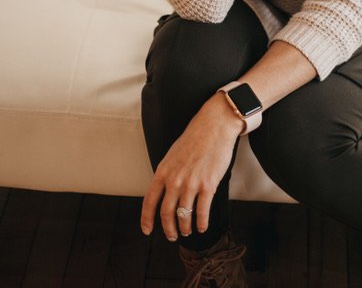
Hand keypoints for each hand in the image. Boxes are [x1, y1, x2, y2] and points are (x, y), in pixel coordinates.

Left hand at [140, 93, 243, 239]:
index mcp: (163, 171)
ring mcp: (191, 183)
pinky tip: (202, 227)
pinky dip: (201, 223)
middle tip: (172, 236)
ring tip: (187, 232)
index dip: (147, 219)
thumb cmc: (195, 137)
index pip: (149, 201)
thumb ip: (168, 173)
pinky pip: (201, 212)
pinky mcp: (208, 185)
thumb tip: (166, 191)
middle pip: (166, 213)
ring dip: (185, 228)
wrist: (214, 126)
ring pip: (183, 216)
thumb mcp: (173, 154)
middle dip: (168, 229)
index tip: (147, 230)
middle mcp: (174, 180)